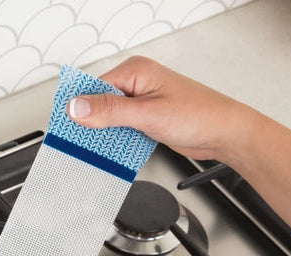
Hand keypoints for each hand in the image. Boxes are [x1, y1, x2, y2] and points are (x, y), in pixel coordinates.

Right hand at [67, 56, 256, 163]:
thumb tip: (78, 106)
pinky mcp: (145, 118)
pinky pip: (121, 128)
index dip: (79, 109)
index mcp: (136, 70)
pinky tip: (114, 150)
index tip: (67, 130)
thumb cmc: (197, 116)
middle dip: (90, 124)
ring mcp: (141, 100)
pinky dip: (116, 140)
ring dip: (104, 134)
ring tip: (97, 150)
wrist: (223, 133)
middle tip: (80, 144)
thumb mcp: (147, 114)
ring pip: (109, 118)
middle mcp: (137, 82)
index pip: (94, 88)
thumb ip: (110, 111)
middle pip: (99, 103)